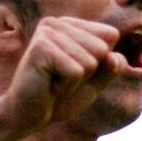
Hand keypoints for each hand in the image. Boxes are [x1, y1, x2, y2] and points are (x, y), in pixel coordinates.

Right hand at [0, 16, 128, 136]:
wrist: (27, 117)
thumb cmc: (59, 98)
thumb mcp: (94, 81)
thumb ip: (111, 67)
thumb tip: (114, 57)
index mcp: (71, 25)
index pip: (111, 36)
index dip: (101, 63)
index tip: (75, 72)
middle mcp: (58, 23)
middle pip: (102, 47)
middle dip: (88, 73)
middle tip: (62, 79)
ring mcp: (47, 33)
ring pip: (90, 61)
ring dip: (76, 81)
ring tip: (54, 82)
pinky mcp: (41, 47)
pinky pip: (76, 72)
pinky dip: (66, 87)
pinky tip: (48, 86)